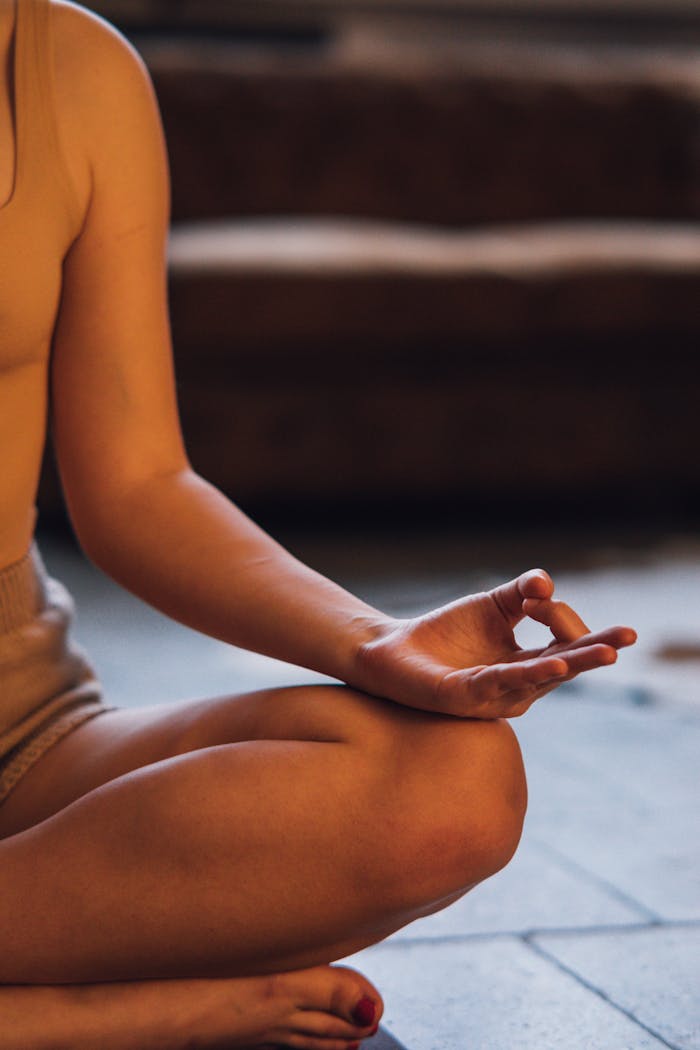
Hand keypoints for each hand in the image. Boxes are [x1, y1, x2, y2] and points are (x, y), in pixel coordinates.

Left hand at [353, 569, 636, 718]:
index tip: (538, 595)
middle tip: (628, 637)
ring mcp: (493, 695)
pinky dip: (528, 674)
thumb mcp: (492, 606)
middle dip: (596, 651)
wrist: (393, 650)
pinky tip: (553, 667)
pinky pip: (501, 683)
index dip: (560, 616)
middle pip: (565, 666)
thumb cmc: (446, 633)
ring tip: (604, 654)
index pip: (562, 643)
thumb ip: (521, 592)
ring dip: (571, 664)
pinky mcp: (465, 696)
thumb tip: (547, 582)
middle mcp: (518, 686)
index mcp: (527, 665)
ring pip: (539, 679)